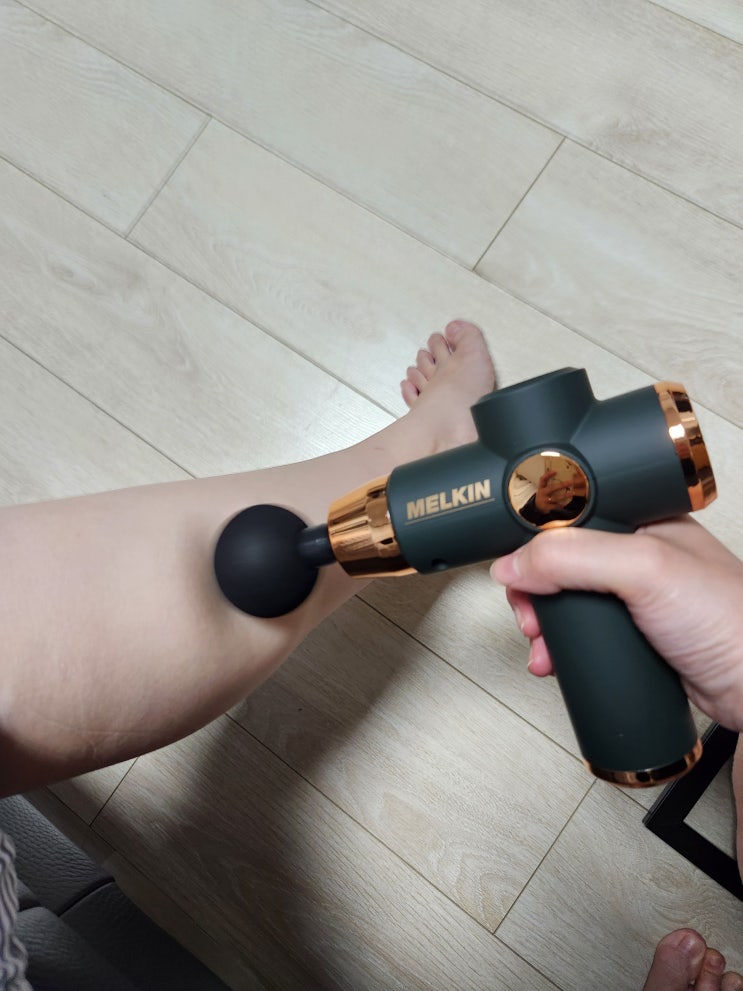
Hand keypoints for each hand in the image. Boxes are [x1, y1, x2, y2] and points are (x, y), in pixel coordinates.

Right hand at [491, 517, 742, 731]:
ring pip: (567, 600)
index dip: (535, 539)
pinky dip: (560, 647)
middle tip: (528, 612)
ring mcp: (634, 597)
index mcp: (641, 521)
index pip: (569, 514)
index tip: (517, 569)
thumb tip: (513, 563)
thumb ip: (573, 556)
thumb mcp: (643, 569)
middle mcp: (636, 555)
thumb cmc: (729, 619)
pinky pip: (582, 633)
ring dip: (542, 622)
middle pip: (559, 560)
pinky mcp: (634, 634)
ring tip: (540, 642)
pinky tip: (554, 658)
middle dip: (533, 590)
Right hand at [534, 470, 573, 512]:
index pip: (543, 479)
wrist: (537, 507)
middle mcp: (542, 493)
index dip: (548, 475)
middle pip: (552, 488)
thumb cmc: (544, 494)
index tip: (555, 471)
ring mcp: (544, 500)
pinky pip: (556, 505)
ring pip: (556, 498)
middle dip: (562, 485)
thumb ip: (549, 483)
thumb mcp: (543, 488)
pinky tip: (567, 502)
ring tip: (573, 493)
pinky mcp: (547, 507)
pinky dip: (562, 504)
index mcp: (541, 487)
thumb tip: (563, 476)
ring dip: (565, 495)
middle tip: (571, 482)